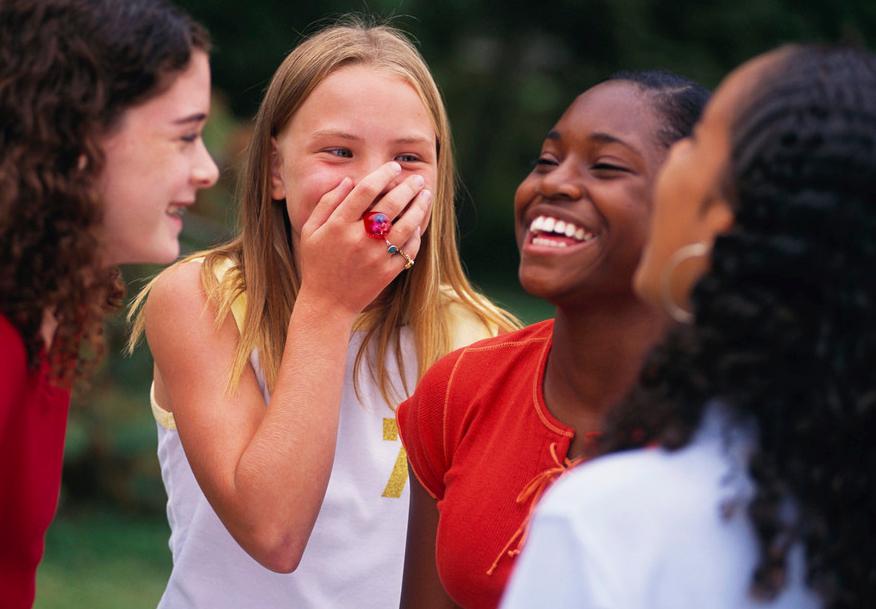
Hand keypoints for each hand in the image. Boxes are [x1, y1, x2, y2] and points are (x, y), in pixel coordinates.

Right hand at [296, 162, 432, 315]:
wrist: (327, 304)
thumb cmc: (317, 264)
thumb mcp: (311, 231)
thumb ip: (327, 203)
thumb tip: (349, 181)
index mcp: (338, 225)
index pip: (366, 191)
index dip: (383, 175)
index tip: (394, 167)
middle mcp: (358, 239)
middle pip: (390, 205)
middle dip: (407, 187)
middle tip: (416, 179)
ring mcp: (375, 257)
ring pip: (405, 226)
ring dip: (419, 207)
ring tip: (425, 195)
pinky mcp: (387, 273)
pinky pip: (408, 249)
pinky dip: (416, 235)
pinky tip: (418, 224)